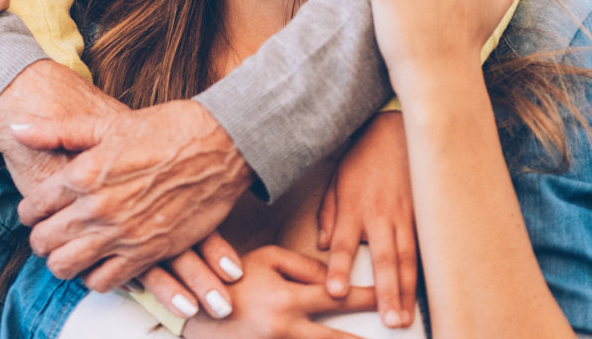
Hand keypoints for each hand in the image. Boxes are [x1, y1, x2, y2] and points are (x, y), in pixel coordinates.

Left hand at [0, 65, 244, 320]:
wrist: (219, 144)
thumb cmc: (163, 127)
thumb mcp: (106, 123)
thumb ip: (57, 131)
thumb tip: (18, 129)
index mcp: (84, 174)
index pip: (34, 207)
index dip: (29, 210)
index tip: (36, 209)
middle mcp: (97, 209)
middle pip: (45, 243)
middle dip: (41, 238)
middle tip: (49, 231)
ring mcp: (123, 234)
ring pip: (68, 268)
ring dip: (62, 261)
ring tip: (69, 249)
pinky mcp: (149, 253)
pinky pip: (105, 282)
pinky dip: (95, 276)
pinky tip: (99, 261)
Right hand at [183, 246, 375, 338]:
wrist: (195, 318)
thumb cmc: (231, 281)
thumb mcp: (264, 260)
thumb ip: (301, 266)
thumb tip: (333, 278)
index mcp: (287, 299)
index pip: (336, 297)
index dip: (365, 297)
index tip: (387, 297)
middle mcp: (287, 331)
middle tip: (396, 333)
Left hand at [317, 112, 415, 329]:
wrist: (393, 133)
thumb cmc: (361, 159)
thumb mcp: (335, 181)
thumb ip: (328, 214)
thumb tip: (323, 245)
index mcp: (353, 207)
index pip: (344, 244)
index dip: (340, 269)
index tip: (336, 293)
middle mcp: (380, 215)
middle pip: (383, 259)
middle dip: (385, 293)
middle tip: (388, 322)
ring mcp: (405, 216)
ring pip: (408, 259)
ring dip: (407, 291)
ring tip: (406, 319)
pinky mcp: (422, 214)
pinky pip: (424, 247)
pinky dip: (426, 272)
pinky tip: (428, 293)